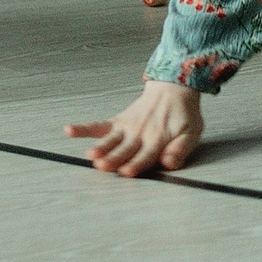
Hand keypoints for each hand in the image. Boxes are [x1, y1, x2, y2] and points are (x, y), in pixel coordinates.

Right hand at [68, 79, 203, 175]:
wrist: (174, 89)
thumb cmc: (183, 116)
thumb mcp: (192, 133)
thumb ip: (181, 149)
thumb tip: (169, 163)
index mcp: (158, 139)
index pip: (146, 155)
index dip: (136, 164)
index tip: (126, 172)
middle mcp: (140, 134)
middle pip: (125, 149)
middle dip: (114, 159)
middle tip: (103, 166)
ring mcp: (127, 127)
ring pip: (111, 139)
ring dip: (100, 147)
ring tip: (90, 155)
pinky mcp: (118, 122)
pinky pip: (99, 125)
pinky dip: (83, 128)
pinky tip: (69, 131)